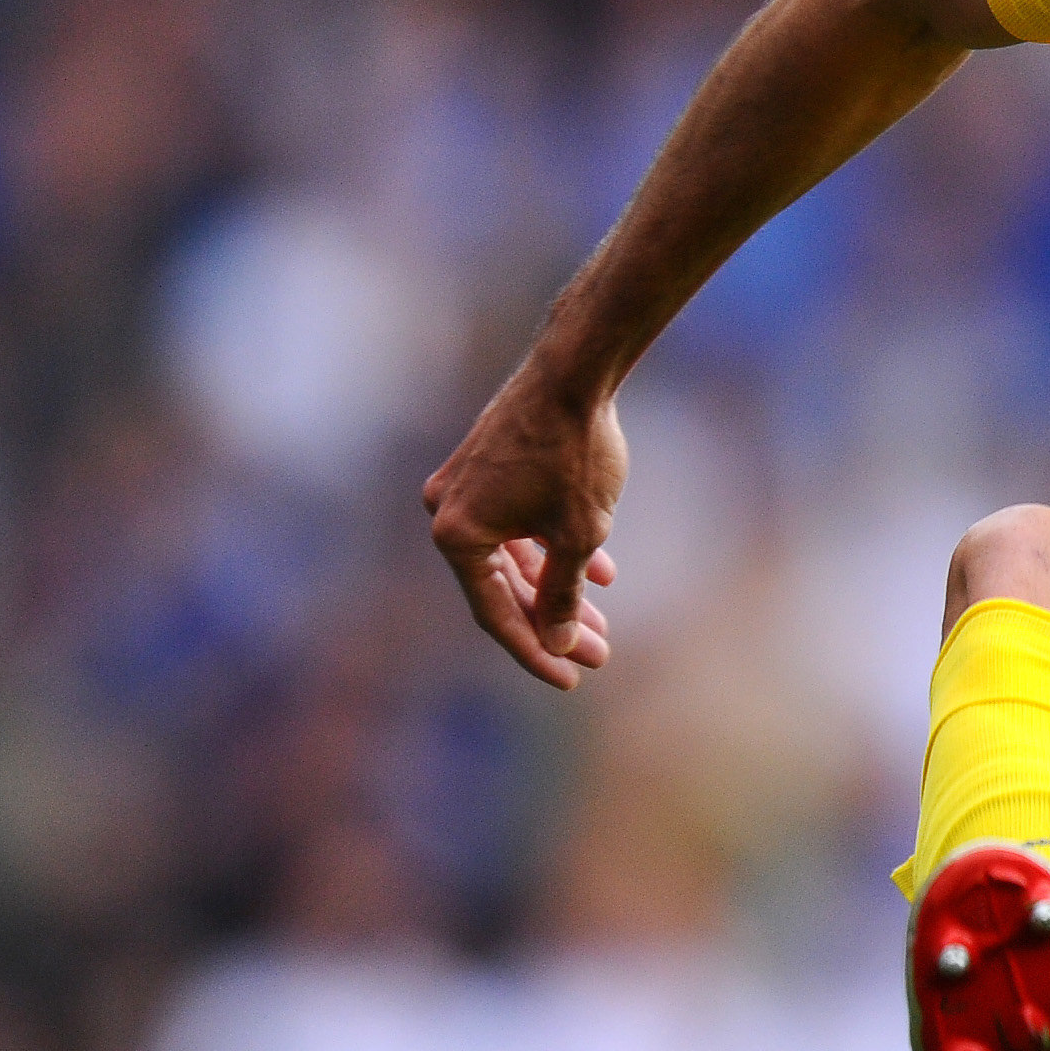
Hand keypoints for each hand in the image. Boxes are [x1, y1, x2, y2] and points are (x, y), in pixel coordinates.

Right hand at [423, 369, 628, 688]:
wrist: (574, 373)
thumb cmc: (574, 454)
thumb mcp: (579, 536)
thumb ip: (562, 595)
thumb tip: (557, 642)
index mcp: (456, 535)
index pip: (495, 613)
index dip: (536, 651)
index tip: (572, 677)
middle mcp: (447, 511)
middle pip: (504, 588)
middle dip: (554, 624)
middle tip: (600, 655)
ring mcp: (465, 487)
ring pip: (515, 557)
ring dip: (558, 588)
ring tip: (602, 621)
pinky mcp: (488, 467)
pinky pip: (518, 524)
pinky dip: (554, 548)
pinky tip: (600, 571)